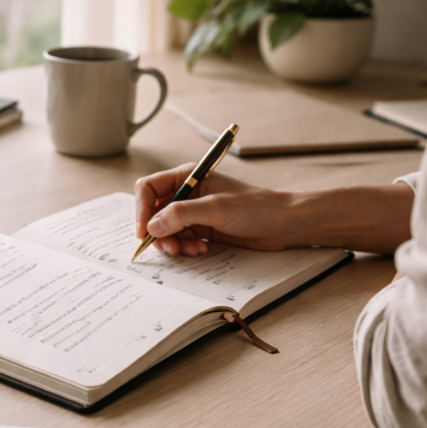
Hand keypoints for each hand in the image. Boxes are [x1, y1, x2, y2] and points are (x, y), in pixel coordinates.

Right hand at [134, 165, 416, 255]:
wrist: (284, 224)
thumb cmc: (256, 208)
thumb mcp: (216, 209)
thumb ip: (182, 214)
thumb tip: (152, 225)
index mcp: (188, 176)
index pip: (149, 189)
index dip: (142, 210)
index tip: (145, 232)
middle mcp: (187, 193)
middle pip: (154, 212)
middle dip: (159, 232)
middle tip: (171, 249)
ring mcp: (194, 212)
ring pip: (166, 230)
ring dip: (173, 243)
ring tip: (190, 251)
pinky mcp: (202, 229)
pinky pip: (181, 240)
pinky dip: (185, 248)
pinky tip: (201, 251)